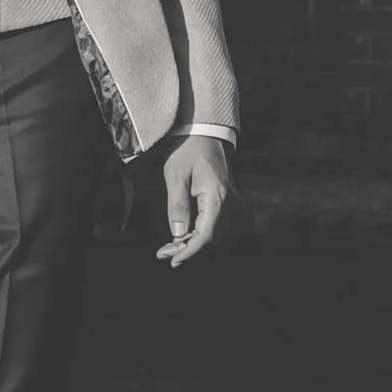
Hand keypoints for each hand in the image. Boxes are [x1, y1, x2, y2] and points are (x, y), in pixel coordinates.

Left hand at [157, 134, 231, 267]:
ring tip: (168, 247)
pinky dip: (198, 232)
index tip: (173, 260)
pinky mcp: (224, 199)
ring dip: (192, 242)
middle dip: (187, 249)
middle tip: (163, 254)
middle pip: (210, 237)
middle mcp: (227, 202)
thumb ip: (177, 205)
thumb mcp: (175, 175)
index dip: (190, 251)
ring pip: (213, 232)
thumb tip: (177, 234)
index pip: (206, 234)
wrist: (202, 131)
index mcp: (216, 197)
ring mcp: (228, 201)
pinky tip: (181, 234)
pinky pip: (213, 223)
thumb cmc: (186, 149)